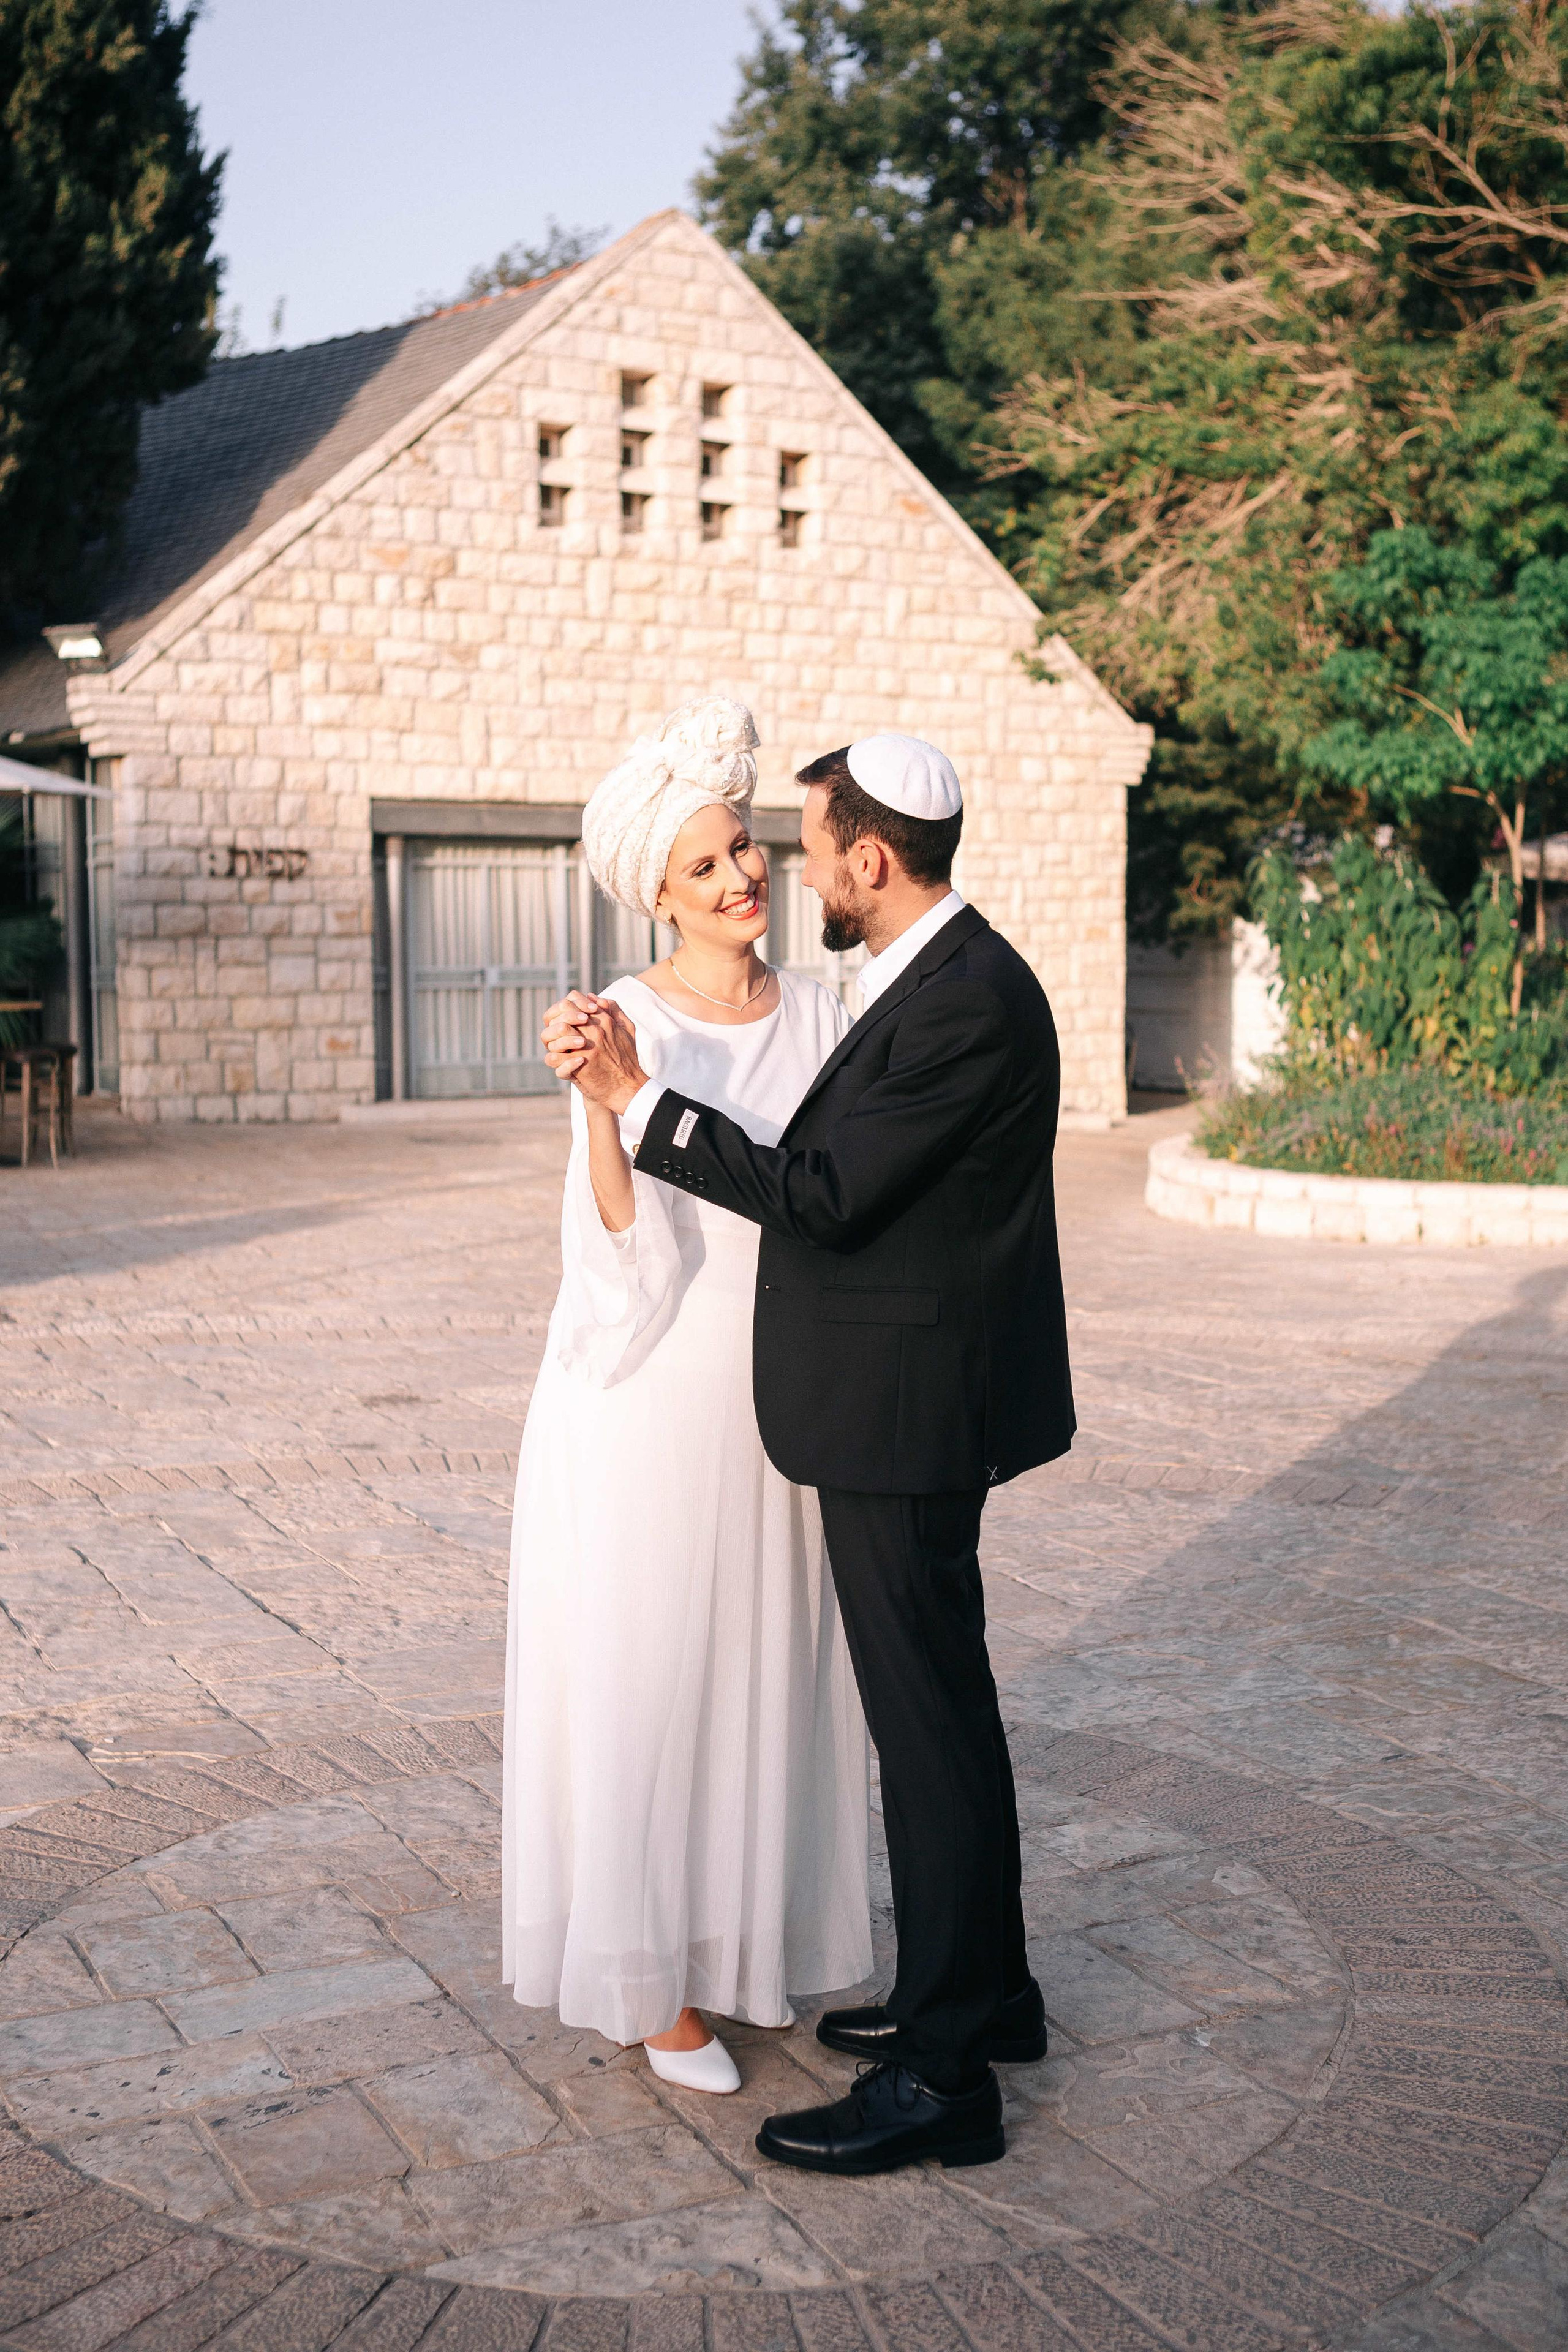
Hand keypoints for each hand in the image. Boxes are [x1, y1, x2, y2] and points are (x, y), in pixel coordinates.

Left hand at [541, 994, 648, 1113]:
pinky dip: (553, 1058)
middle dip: (555, 1020)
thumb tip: (593, 996)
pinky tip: (559, 1061)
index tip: (565, 1017)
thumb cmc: (627, 1059)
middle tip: (557, 1031)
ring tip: (557, 1046)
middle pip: (563, 1012)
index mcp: (604, 1020)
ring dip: (552, 1039)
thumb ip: (613, 1009)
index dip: (565, 1006)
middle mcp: (594, 1031)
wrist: (629, 1088)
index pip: (574, 999)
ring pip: (556, 1032)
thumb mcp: (627, 1029)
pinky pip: (553, 1057)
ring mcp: (585, 1048)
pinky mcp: (578, 1066)